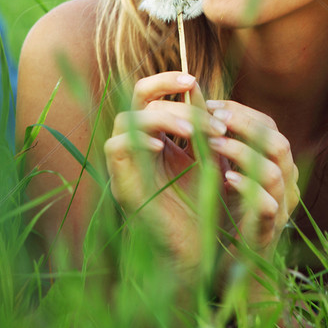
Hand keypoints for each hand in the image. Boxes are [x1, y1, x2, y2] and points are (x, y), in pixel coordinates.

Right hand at [104, 72, 227, 277]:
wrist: (204, 247)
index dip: (164, 80)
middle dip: (176, 104)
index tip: (192, 81)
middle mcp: (137, 146)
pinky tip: (163, 147)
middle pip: (138, 100)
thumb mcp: (210, 155)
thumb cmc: (208, 203)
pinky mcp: (123, 185)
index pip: (147, 93)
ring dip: (165, 119)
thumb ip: (202, 123)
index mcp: (156, 135)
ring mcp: (128, 166)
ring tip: (196, 134)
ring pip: (127, 119)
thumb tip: (196, 87)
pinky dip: (138, 139)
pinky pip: (116, 147)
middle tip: (211, 123)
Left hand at [205, 99, 299, 257]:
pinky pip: (267, 204)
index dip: (242, 111)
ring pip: (275, 170)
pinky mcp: (269, 231)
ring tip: (212, 144)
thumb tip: (192, 100)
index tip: (211, 105)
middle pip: (278, 141)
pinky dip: (247, 187)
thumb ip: (215, 142)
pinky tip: (225, 178)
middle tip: (213, 118)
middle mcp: (287, 184)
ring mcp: (281, 208)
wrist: (235, 269)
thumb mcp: (222, 173)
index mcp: (278, 165)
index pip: (269, 126)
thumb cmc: (227, 217)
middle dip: (245, 125)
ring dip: (242, 152)